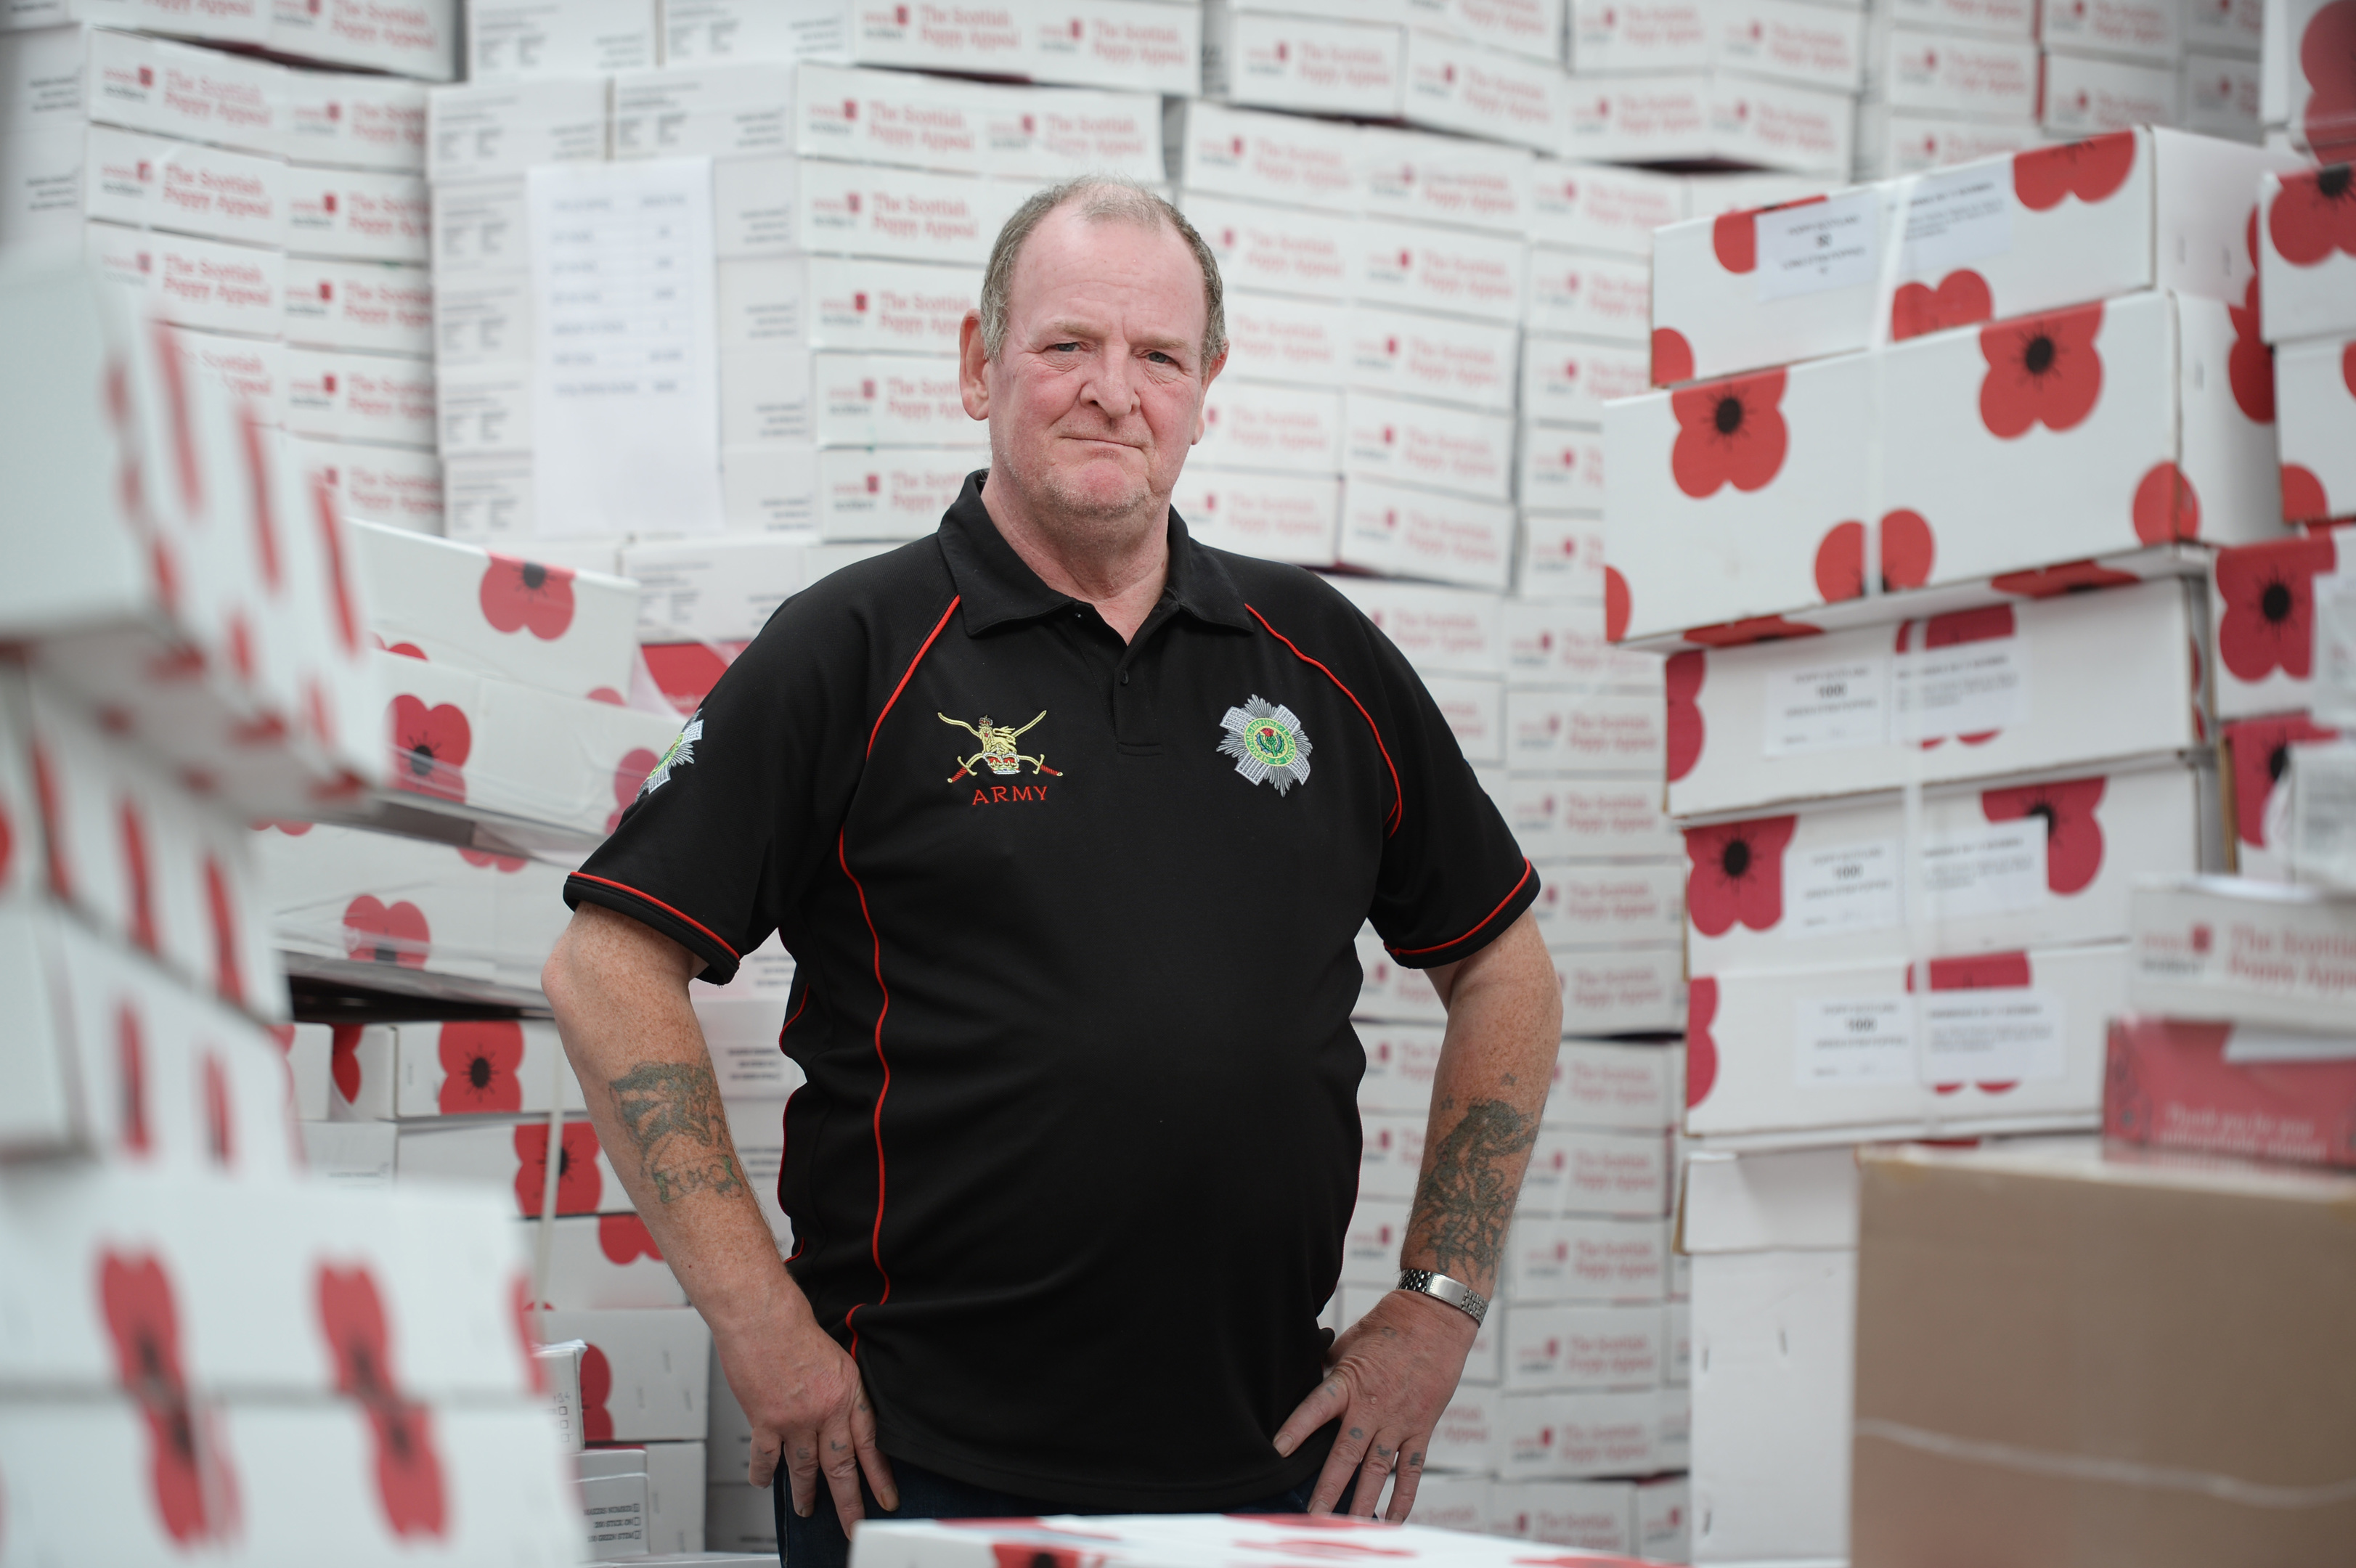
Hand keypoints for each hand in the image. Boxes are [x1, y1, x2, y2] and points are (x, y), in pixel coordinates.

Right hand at [717, 1307, 897, 1523]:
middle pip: (840, 1466)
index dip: (879, 1476)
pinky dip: (764, 1474)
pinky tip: (765, 1482)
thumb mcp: (836, 1359)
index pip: (870, 1444)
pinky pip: (766, 1459)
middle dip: (848, 1501)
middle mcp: (825, 1410)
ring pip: (804, 1469)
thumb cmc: (794, 1328)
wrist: (762, 1316)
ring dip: (806, 1493)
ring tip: (807, 1508)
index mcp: (847, 1393)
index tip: (885, 1498)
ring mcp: (795, 1419)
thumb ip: (840, 1392)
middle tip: (852, 1524)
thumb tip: (840, 1419)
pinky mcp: (766, 1421)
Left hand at [1271, 1290, 1477, 1519]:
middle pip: (1346, 1454)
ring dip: (1363, 1502)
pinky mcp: (1422, 1428)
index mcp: (1349, 1381)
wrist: (1435, 1318)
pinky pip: (1411, 1469)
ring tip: (1351, 1527)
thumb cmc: (1389, 1325)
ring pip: (1377, 1470)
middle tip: (1314, 1518)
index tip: (1277, 1452)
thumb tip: (1309, 1377)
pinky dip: (1403, 1497)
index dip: (1296, 1429)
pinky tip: (1393, 1519)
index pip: (1315, 1409)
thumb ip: (1329, 1367)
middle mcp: (1372, 1407)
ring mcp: (1399, 1421)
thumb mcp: (1349, 1341)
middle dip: (1328, 1489)